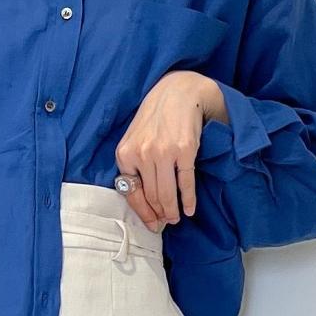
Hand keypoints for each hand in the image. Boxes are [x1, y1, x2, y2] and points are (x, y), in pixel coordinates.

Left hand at [114, 70, 223, 230]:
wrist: (179, 91)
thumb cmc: (156, 115)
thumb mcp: (135, 136)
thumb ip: (135, 163)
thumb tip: (143, 197)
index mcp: (125, 152)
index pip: (131, 192)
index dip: (142, 212)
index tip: (151, 224)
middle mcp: (142, 154)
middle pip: (151, 196)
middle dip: (159, 213)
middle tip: (166, 222)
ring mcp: (163, 153)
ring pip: (166, 193)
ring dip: (173, 210)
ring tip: (177, 217)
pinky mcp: (184, 150)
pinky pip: (185, 183)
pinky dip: (189, 200)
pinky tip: (190, 209)